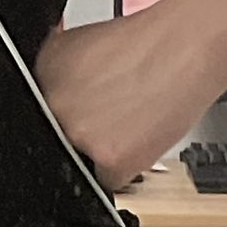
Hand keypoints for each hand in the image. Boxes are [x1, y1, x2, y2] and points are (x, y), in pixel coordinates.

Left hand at [33, 7, 226, 191]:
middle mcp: (54, 100)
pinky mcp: (109, 158)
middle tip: (112, 115)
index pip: (37, 111)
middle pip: (57, 138)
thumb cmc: (149, 44)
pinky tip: (139, 137)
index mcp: (42, 70)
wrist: (189, 46)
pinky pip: (108, 181)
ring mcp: (79, 131)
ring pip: (81, 161)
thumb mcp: (84, 46)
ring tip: (131, 119)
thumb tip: (50, 96)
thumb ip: (61, 75)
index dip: (63, 115)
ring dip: (103, 150)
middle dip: (82, 132)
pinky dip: (124, 168)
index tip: (81, 111)